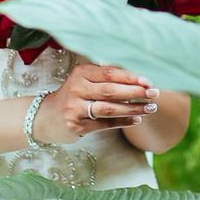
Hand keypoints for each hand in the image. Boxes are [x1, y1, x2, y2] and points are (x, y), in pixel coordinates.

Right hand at [33, 63, 160, 142]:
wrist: (45, 117)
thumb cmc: (73, 95)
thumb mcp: (84, 80)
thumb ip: (105, 77)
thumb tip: (139, 77)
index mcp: (81, 73)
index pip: (109, 73)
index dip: (130, 77)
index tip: (148, 81)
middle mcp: (76, 89)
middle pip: (110, 90)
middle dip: (135, 92)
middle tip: (154, 94)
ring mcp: (75, 108)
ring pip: (108, 108)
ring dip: (132, 108)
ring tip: (150, 109)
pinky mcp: (76, 125)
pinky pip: (104, 124)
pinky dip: (122, 122)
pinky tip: (136, 120)